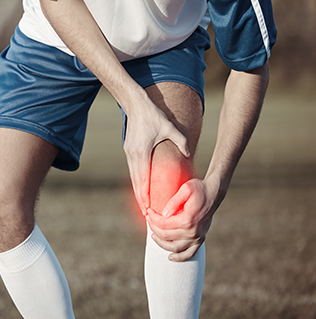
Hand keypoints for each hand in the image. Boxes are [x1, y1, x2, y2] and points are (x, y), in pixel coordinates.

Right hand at [123, 100, 188, 214]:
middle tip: (146, 214)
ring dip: (138, 191)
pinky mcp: (129, 150)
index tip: (148, 209)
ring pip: (134, 177)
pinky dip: (138, 181)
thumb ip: (181, 142)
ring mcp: (129, 153)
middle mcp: (133, 156)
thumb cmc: (153, 115)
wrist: (135, 104)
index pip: (142, 180)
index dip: (145, 197)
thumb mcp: (169, 127)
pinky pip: (134, 169)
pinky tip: (143, 187)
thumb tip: (189, 154)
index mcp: (141, 153)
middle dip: (141, 200)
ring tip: (145, 205)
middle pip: (136, 183)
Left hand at [146, 178, 218, 261]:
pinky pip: (189, 253)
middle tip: (149, 219)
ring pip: (174, 247)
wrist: (214, 193)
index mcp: (188, 219)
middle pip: (166, 236)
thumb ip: (173, 201)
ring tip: (153, 235)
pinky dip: (179, 257)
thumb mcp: (185, 189)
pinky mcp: (200, 239)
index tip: (148, 211)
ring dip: (161, 243)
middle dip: (153, 228)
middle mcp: (193, 231)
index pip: (163, 224)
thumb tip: (163, 214)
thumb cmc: (199, 189)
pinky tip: (170, 257)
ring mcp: (197, 237)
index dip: (152, 218)